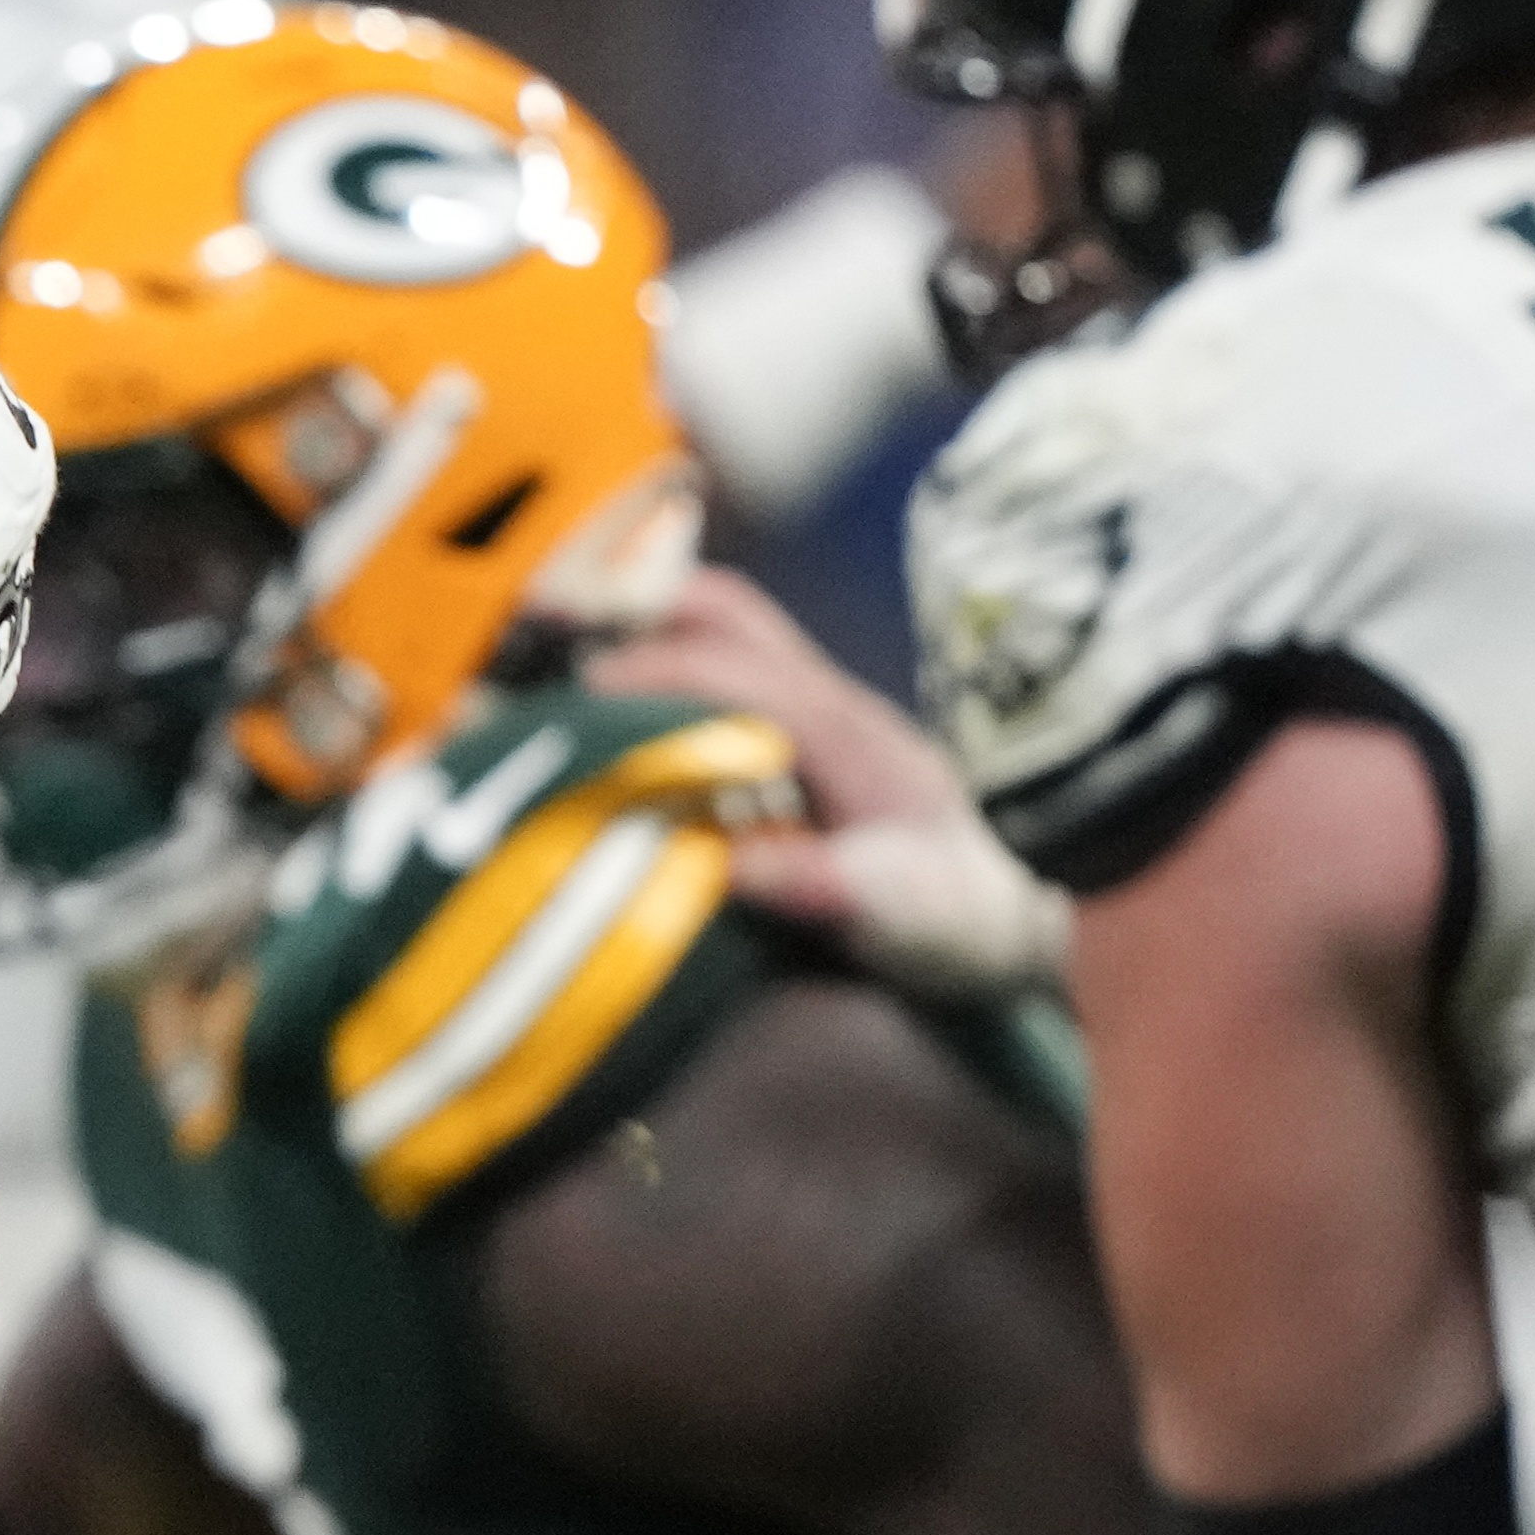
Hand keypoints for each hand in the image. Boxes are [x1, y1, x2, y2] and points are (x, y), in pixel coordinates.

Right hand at [589, 565, 1065, 995]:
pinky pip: (716, 668)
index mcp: (843, 733)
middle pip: (721, 612)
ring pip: (717, 627)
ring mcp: (813, 705)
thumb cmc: (944, 920)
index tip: (569, 702)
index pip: (731, 668)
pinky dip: (652, 667)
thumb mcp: (900, 916)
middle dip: (628, 612)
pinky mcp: (794, 728)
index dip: (645, 674)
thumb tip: (738, 869)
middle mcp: (826, 699)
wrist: (994, 922)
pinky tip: (598, 708)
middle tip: (540, 642)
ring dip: (636, 633)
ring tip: (551, 666)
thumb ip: (828, 887)